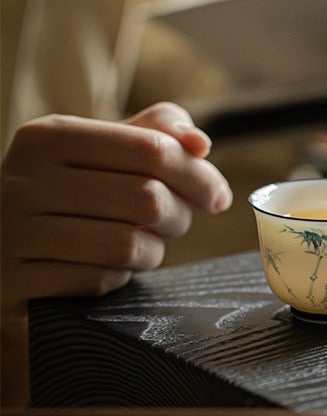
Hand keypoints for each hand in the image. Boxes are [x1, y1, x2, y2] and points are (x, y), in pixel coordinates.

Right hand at [1, 102, 231, 316]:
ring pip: (127, 246)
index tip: (217, 198)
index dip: (199, 176)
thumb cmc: (64, 192)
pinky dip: (118, 278)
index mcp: (50, 136)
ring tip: (144, 246)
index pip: (152, 149)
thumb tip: (199, 143)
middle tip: (176, 223)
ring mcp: (12, 233)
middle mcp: (24, 179)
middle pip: (147, 199)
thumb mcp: (98, 151)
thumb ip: (153, 134)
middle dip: (179, 217)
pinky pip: (98, 281)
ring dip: (152, 252)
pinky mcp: (12, 281)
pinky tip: (107, 267)